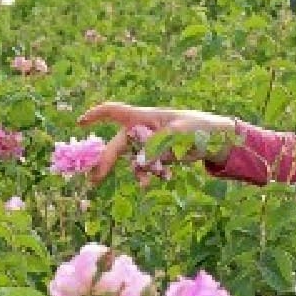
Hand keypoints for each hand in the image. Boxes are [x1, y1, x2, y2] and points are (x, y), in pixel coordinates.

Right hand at [77, 102, 232, 184]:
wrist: (214, 139)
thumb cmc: (197, 127)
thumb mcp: (178, 134)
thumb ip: (157, 146)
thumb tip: (139, 163)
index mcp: (143, 116)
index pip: (114, 112)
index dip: (96, 115)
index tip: (80, 123)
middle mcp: (142, 130)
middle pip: (117, 145)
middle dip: (105, 162)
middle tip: (94, 180)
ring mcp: (148, 144)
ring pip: (132, 161)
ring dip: (137, 173)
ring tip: (144, 184)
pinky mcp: (157, 158)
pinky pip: (146, 169)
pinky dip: (151, 175)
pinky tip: (164, 179)